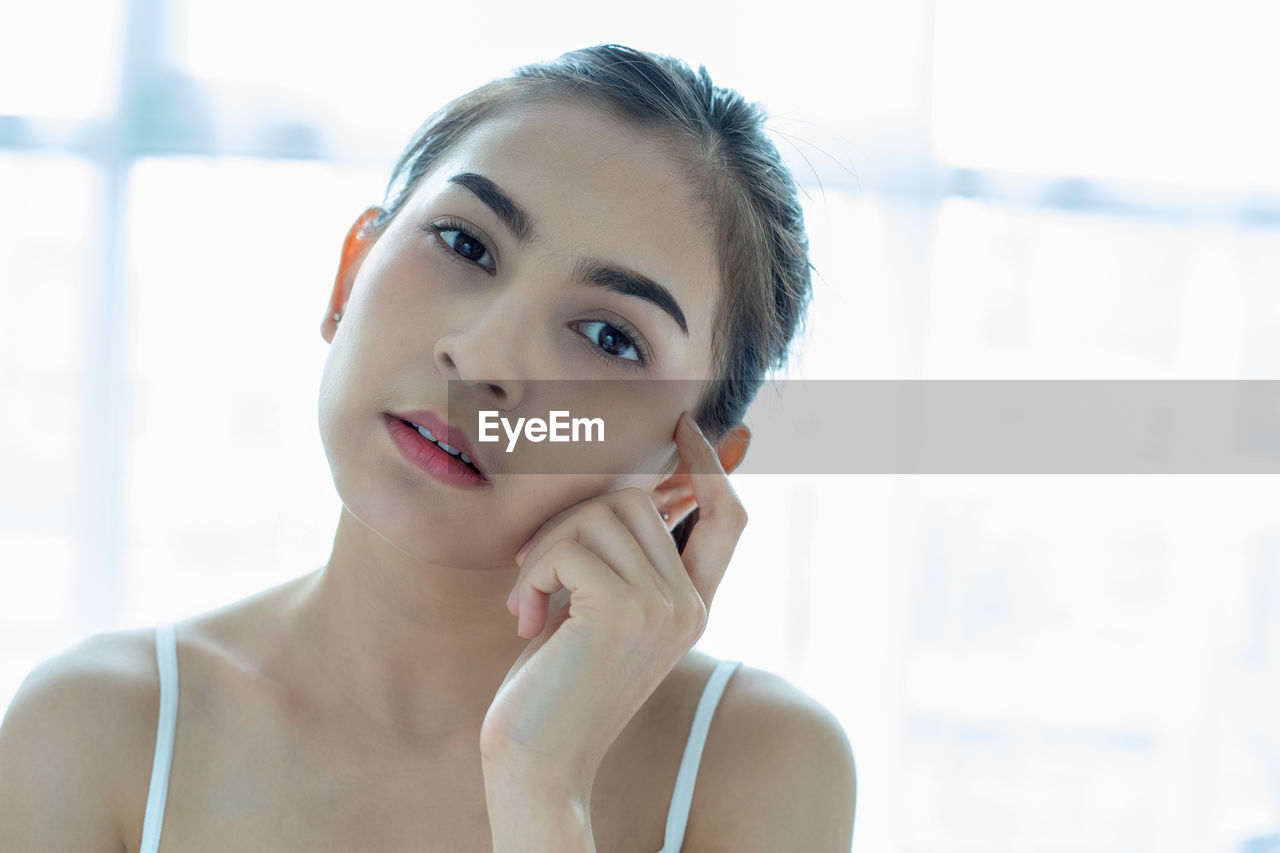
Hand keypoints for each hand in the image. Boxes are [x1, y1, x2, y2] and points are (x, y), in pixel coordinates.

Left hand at [479, 411, 748, 792]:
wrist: (538, 761)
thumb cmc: (556, 687)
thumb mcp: (599, 615)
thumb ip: (619, 561)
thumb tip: (616, 492)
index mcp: (693, 606)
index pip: (728, 518)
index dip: (710, 464)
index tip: (681, 427)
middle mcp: (689, 604)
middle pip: (637, 501)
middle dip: (571, 521)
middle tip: (533, 569)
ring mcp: (663, 606)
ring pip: (600, 513)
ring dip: (545, 549)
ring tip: (527, 601)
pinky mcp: (623, 610)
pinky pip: (568, 545)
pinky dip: (532, 574)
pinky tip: (523, 618)